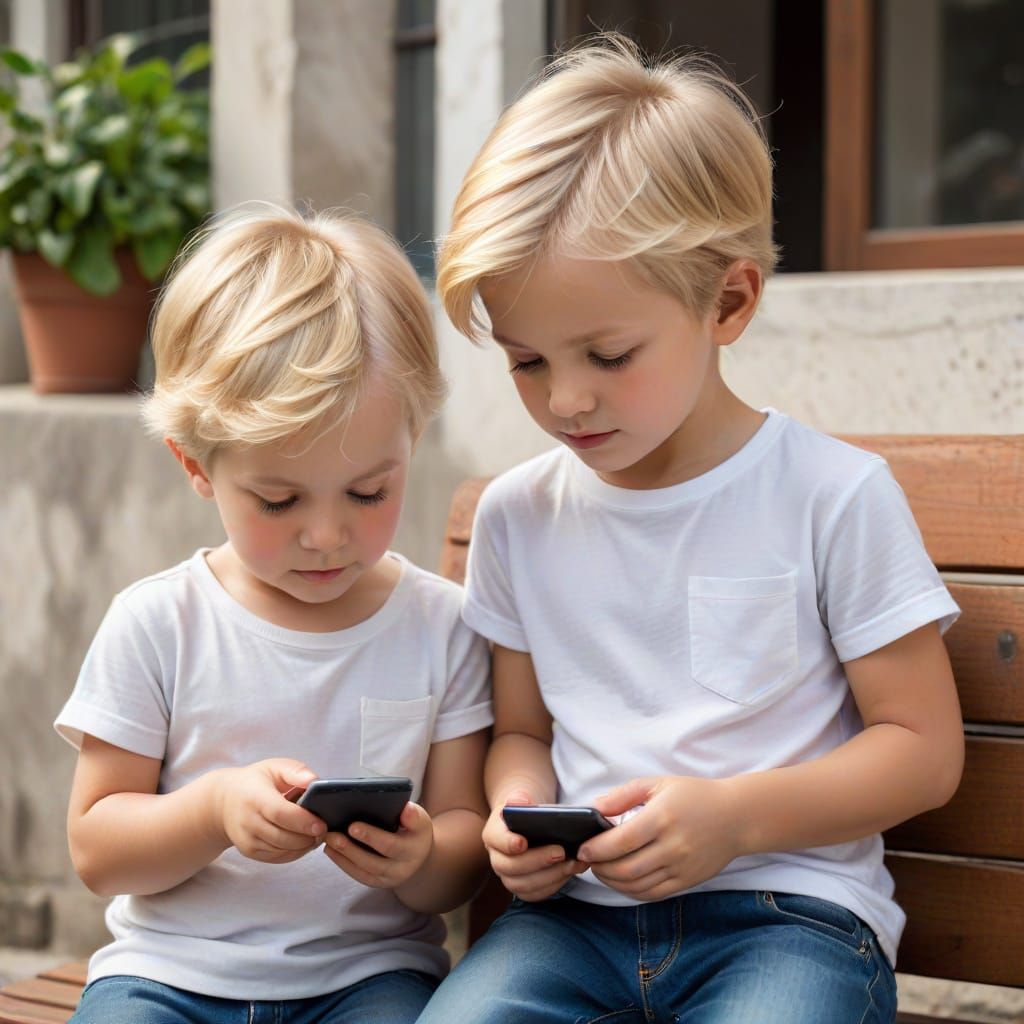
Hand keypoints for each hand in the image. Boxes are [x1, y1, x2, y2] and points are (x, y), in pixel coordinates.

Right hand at [215, 759, 326, 862]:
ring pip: (282, 850)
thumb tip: (315, 781)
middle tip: (325, 829)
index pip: (281, 814)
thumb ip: (296, 771)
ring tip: (317, 834)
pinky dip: (295, 852)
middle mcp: (248, 822)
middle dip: (308, 837)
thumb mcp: (274, 767)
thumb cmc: (255, 782)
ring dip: (304, 846)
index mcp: (255, 798)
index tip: (322, 824)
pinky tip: (304, 842)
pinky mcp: (249, 852)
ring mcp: (247, 840)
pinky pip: (277, 857)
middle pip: (284, 837)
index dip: (303, 822)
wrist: (224, 801)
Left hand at [323, 801, 433, 888]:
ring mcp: (388, 879)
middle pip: (372, 862)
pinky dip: (343, 863)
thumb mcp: (420, 820)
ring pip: (362, 870)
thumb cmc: (415, 830)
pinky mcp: (377, 882)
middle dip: (350, 848)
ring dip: (343, 856)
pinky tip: (331, 850)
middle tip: (332, 834)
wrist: (418, 855)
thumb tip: (404, 809)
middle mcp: (401, 869)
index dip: (371, 836)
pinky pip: (358, 875)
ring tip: (328, 840)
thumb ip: (413, 815)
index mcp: (413, 850)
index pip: (391, 845)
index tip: (352, 826)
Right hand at [482, 790, 587, 901]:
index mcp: (493, 834)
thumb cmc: (526, 809)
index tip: (523, 842)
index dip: (507, 843)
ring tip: (572, 863)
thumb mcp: (522, 798)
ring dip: (550, 876)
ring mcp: (509, 876)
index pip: (496, 840)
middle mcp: (497, 858)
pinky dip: (555, 885)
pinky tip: (571, 871)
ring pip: (523, 886)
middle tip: (561, 852)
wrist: (528, 822)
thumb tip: (522, 801)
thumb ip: (520, 798)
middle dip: (537, 861)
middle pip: (510, 867)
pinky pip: (536, 894)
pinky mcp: (523, 888)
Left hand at [577, 776, 741, 900]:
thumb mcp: (658, 784)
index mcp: (662, 818)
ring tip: (601, 870)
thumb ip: (623, 795)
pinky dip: (631, 891)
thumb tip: (594, 807)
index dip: (596, 849)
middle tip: (587, 861)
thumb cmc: (694, 796)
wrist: (736, 816)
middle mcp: (672, 846)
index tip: (583, 849)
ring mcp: (680, 867)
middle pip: (625, 868)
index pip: (620, 842)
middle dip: (599, 868)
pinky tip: (621, 881)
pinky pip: (652, 894)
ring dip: (612, 882)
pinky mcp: (687, 881)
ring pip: (636, 886)